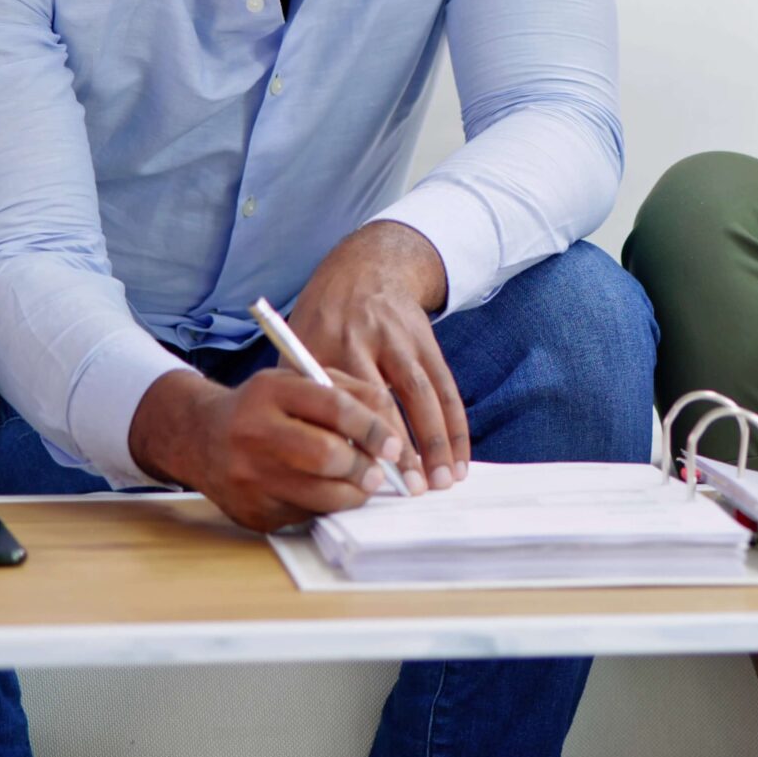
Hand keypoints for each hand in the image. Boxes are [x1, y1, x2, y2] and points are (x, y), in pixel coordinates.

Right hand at [133, 367, 409, 532]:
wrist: (199, 436)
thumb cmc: (264, 407)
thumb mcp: (300, 382)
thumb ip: (350, 394)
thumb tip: (392, 433)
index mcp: (269, 391)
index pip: (334, 408)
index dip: (373, 429)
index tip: (393, 446)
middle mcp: (252, 432)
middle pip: (327, 456)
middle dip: (364, 468)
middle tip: (378, 472)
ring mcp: (247, 477)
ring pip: (321, 496)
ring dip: (352, 494)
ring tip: (360, 484)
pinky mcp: (250, 512)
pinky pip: (305, 516)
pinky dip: (323, 506)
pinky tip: (320, 492)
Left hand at [286, 221, 469, 489]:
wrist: (366, 266)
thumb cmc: (325, 318)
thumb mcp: (300, 342)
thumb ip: (301, 391)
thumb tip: (308, 454)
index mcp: (324, 345)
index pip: (338, 402)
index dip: (350, 441)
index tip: (357, 479)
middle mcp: (363, 339)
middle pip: (382, 399)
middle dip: (396, 447)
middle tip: (406, 490)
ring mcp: (399, 339)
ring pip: (421, 394)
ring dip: (435, 442)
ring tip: (440, 482)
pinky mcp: (426, 340)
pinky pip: (445, 388)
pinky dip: (455, 426)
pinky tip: (458, 459)